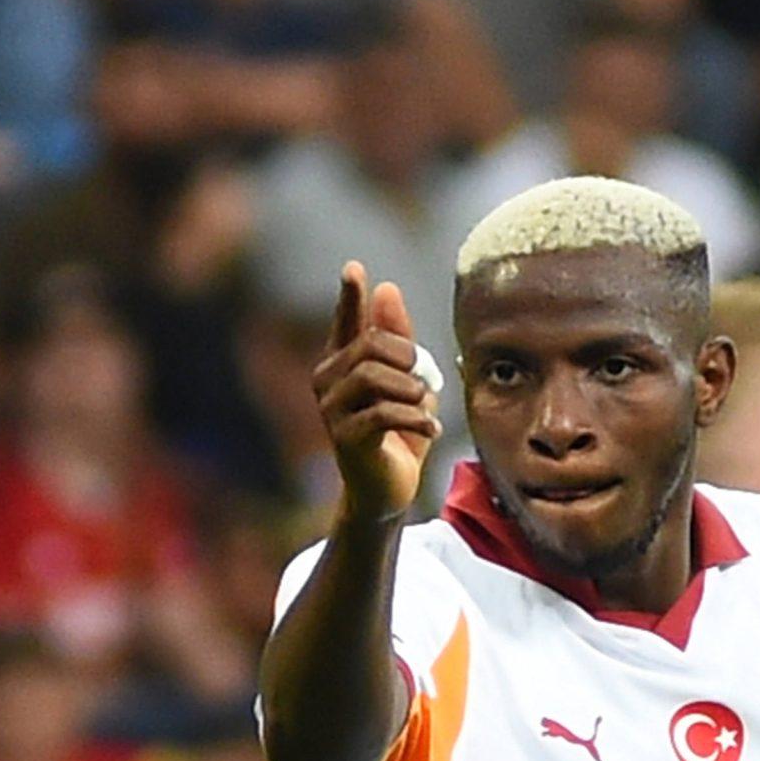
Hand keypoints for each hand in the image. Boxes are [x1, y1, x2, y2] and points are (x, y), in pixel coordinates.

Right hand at [312, 263, 441, 519]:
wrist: (388, 492)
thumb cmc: (397, 436)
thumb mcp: (407, 383)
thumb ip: (399, 341)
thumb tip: (387, 288)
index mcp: (341, 364)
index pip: (345, 321)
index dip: (349, 295)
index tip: (355, 268)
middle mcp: (327, 383)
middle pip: (368, 346)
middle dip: (405, 356)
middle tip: (424, 379)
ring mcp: (331, 411)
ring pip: (372, 376)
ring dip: (410, 390)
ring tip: (426, 408)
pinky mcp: (345, 439)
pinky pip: (383, 413)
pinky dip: (416, 418)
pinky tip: (432, 429)